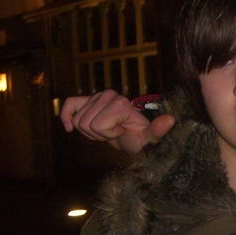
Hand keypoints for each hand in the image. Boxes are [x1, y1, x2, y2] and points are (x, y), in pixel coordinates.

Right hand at [59, 90, 174, 154]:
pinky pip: (70, 104)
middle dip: (97, 133)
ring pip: (77, 120)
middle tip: (113, 132)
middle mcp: (109, 95)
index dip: (106, 134)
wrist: (134, 137)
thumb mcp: (149, 139)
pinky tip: (68, 129)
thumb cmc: (141, 140)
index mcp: (121, 103)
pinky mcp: (89, 100)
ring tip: (107, 130)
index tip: (121, 132)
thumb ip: (157, 131)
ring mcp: (99, 96)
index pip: (96, 123)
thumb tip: (170, 121)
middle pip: (84, 122)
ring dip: (90, 131)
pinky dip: (65, 116)